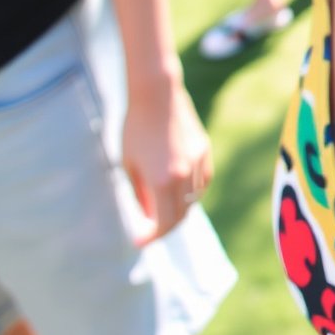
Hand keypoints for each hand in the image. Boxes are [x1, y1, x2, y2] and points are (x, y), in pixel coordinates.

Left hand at [122, 76, 212, 243]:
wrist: (156, 93)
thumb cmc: (135, 128)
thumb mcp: (129, 165)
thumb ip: (140, 194)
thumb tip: (148, 216)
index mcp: (163, 182)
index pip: (163, 224)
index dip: (151, 237)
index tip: (139, 242)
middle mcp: (185, 175)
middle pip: (181, 216)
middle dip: (165, 227)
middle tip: (150, 229)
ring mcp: (199, 161)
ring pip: (194, 199)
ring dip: (179, 208)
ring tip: (161, 207)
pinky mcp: (204, 149)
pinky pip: (202, 180)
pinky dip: (191, 191)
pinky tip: (177, 186)